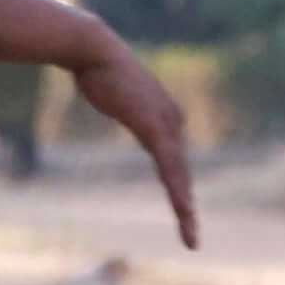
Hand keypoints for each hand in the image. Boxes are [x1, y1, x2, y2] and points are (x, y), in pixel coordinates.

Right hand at [67, 36, 198, 249]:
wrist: (93, 49)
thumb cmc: (95, 65)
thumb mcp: (112, 90)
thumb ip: (118, 98)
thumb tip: (101, 84)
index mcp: (165, 115)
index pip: (173, 158)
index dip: (176, 186)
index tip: (180, 207)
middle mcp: (172, 121)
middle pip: (180, 170)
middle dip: (184, 204)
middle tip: (191, 235)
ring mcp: (165, 124)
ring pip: (178, 174)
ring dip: (183, 206)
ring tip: (190, 233)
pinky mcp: (154, 127)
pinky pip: (168, 166)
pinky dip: (176, 190)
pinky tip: (183, 209)